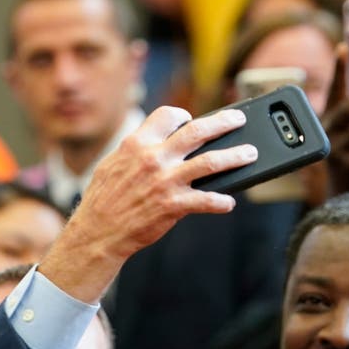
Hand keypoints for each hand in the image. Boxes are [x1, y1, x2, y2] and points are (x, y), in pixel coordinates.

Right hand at [42, 106, 256, 302]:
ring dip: (234, 157)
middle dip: (223, 122)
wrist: (98, 231)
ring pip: (210, 162)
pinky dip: (222, 202)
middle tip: (238, 120)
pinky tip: (229, 203)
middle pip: (197, 132)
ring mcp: (165, 181)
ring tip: (249, 154)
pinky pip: (206, 201)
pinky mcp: (173, 206)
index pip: (169, 116)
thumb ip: (137, 150)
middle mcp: (154, 158)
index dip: (183, 116)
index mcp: (137, 143)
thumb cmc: (104, 199)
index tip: (191, 119)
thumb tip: (157, 142)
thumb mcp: (113, 164)